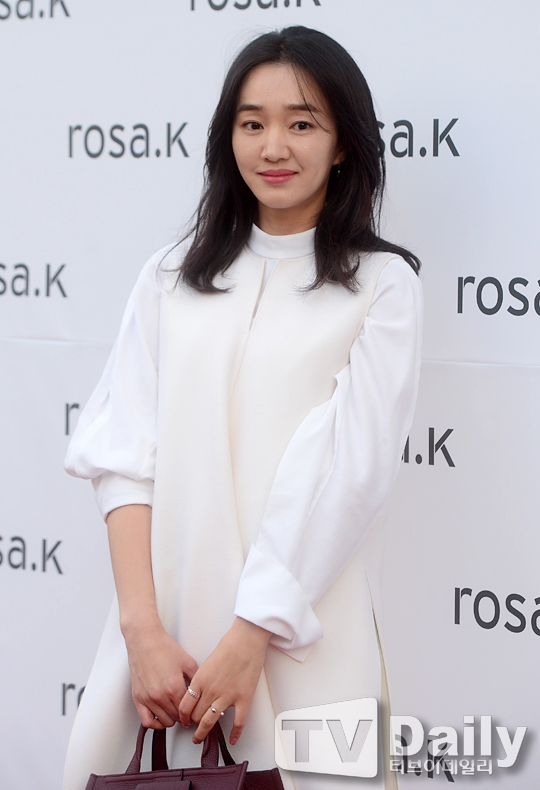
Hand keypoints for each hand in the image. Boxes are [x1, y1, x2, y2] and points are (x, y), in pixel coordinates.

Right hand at [124, 622, 198, 729]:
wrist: (145, 640)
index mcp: (174, 686)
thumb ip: (196, 679)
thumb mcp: (187, 661)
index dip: (194, 712)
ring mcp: (147, 698)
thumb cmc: (164, 648)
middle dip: (184, 716)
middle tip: (188, 712)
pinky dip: (155, 723)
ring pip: (164, 721)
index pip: (188, 710)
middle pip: (177, 717)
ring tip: (176, 712)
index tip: (196, 711)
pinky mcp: (138, 698)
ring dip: (172, 719)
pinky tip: (161, 717)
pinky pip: (146, 721)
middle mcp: (160, 695)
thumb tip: (204, 693)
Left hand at [178, 617, 271, 745]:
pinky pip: (238, 722)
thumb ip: (201, 679)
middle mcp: (211, 690)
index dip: (182, 716)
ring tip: (200, 738)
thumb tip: (198, 692)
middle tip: (192, 728)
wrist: (247, 639)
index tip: (183, 720)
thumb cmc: (229, 645)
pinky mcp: (244, 698)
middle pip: (196, 716)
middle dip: (192, 723)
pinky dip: (235, 733)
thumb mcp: (207, 662)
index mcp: (200, 680)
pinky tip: (232, 738)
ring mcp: (227, 696)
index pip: (185, 706)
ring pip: (210, 722)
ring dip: (203, 733)